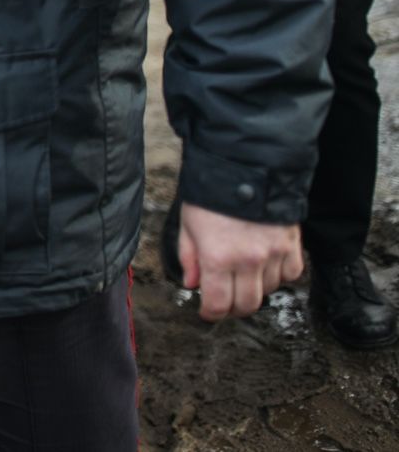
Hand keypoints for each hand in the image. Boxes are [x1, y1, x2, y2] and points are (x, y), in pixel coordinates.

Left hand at [176, 203, 303, 321]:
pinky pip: (291, 274)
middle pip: (247, 305)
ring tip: (242, 274)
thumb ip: (189, 258)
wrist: (244, 166)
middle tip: (225, 300)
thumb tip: (192, 284)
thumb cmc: (210, 194)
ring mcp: (274, 254)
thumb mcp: (188, 224)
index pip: (218, 304)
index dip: (211, 314)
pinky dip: (279, 275)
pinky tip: (266, 265)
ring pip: (269, 290)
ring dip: (255, 288)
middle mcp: (248, 261)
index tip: (208, 312)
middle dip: (233, 308)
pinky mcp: (292, 244)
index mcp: (218, 257)